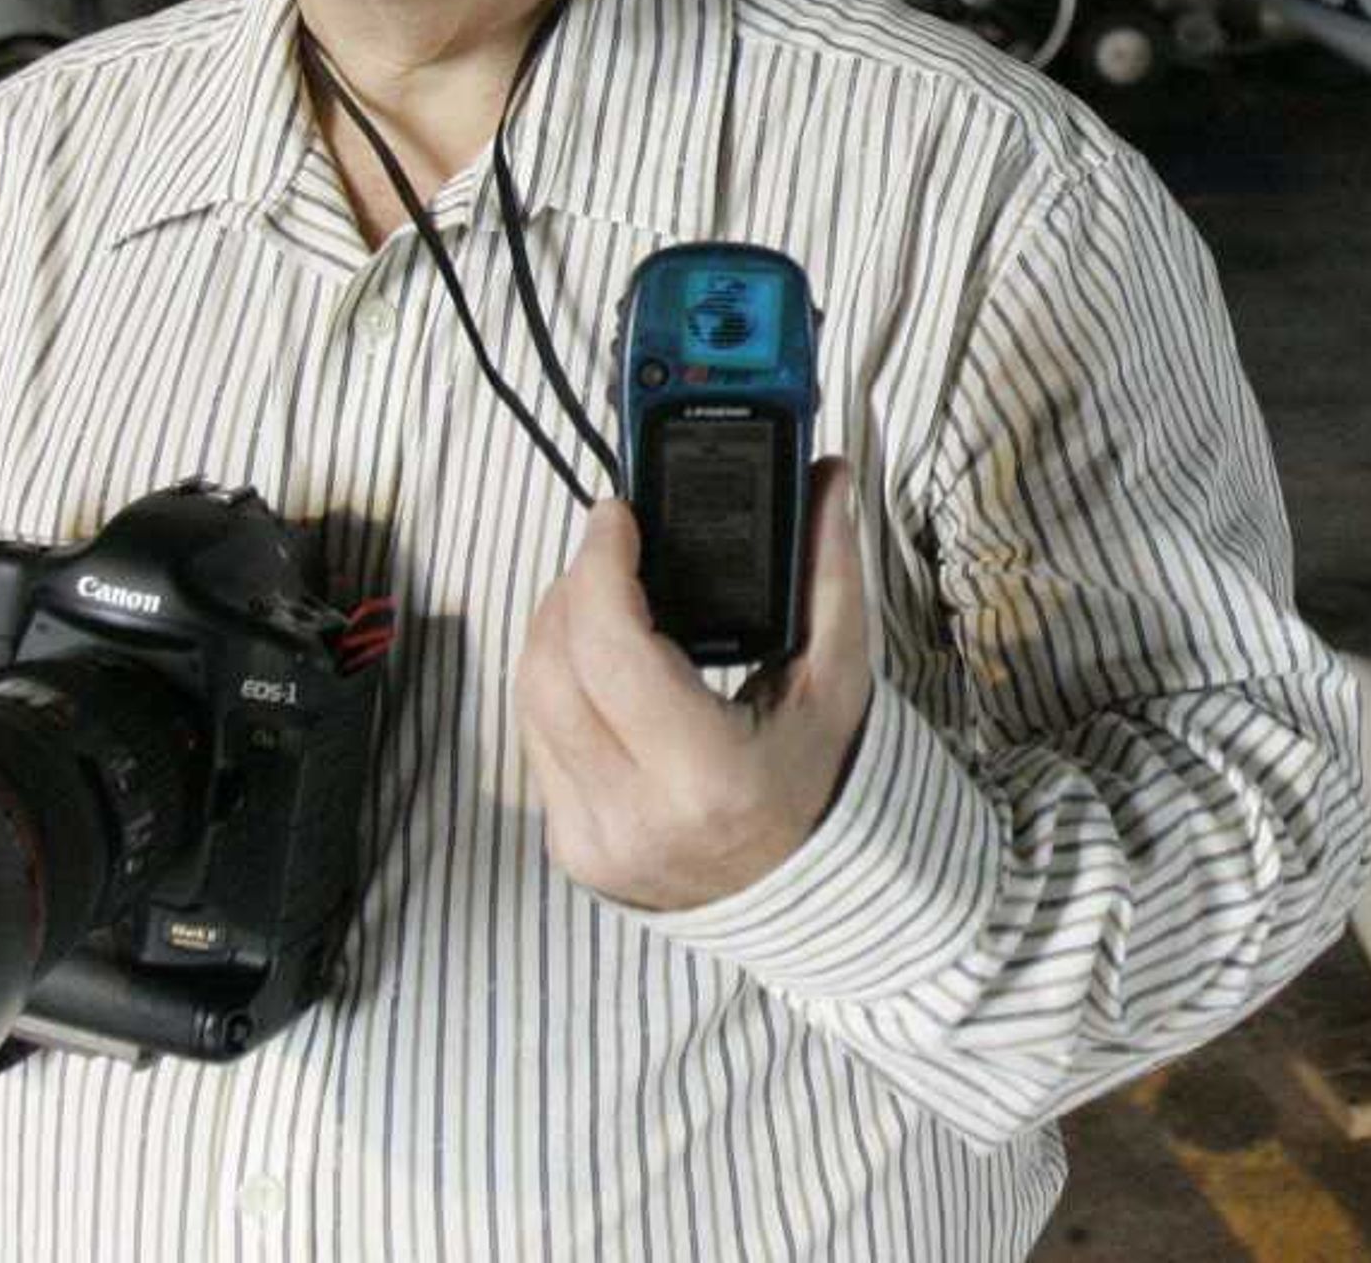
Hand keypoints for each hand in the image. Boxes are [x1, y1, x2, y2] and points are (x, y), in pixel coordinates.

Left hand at [517, 461, 874, 911]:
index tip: (615, 518)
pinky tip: (595, 664)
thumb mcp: (840, 682)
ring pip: (531, 702)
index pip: (613, 653)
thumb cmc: (815, 780)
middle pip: (553, 671)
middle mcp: (636, 817)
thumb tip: (827, 476)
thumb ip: (829, 574)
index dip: (598, 571)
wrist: (799, 894)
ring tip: (600, 598)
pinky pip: (534, 741)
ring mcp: (592, 839)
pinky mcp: (567, 846)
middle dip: (570, 590)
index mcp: (709, 777)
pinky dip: (556, 685)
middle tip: (607, 549)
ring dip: (554, 632)